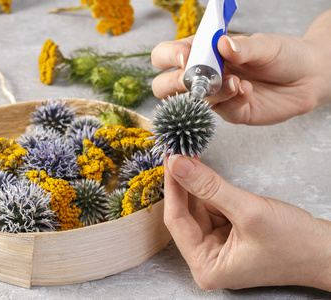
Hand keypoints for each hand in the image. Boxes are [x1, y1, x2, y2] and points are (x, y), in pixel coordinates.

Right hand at [151, 10, 330, 124]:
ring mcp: (213, 96)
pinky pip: (220, 111)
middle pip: (163, 85)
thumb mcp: (264, 44)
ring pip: (189, 103)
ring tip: (235, 82)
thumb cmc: (282, 55)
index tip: (186, 58)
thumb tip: (221, 45)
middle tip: (199, 79)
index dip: (168, 57)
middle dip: (176, 84)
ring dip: (210, 93)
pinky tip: (247, 90)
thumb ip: (242, 46)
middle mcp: (201, 75)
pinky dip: (232, 100)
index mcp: (201, 51)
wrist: (307, 77)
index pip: (165, 55)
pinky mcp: (229, 112)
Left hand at [164, 154, 330, 289]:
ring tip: (188, 156)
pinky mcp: (227, 234)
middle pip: (185, 214)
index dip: (172, 188)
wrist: (327, 251)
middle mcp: (207, 258)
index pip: (177, 221)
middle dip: (182, 183)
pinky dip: (208, 189)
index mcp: (207, 266)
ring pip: (197, 208)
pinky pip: (211, 207)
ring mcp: (217, 246)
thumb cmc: (296, 244)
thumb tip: (178, 164)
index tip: (168, 160)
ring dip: (195, 183)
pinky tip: (203, 170)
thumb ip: (209, 186)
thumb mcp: (248, 211)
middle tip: (176, 152)